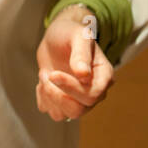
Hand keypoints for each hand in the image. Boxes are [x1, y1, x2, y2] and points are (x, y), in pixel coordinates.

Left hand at [35, 6, 114, 121]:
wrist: (57, 37)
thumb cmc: (70, 33)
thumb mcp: (78, 35)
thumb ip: (81, 53)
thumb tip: (83, 75)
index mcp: (104, 76)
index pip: (93, 95)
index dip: (72, 88)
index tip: (53, 73)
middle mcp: (94, 91)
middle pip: (78, 110)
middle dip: (56, 94)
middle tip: (46, 73)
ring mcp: (79, 99)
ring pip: (63, 114)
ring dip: (48, 96)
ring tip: (44, 74)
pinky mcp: (63, 102)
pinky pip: (52, 111)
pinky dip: (43, 98)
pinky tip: (44, 80)